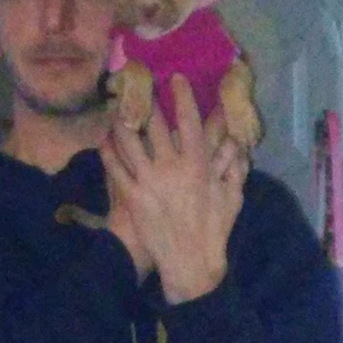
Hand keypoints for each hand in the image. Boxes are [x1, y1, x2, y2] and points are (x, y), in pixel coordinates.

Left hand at [101, 74, 247, 303]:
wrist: (189, 264)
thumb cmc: (214, 231)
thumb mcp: (232, 198)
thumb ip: (234, 169)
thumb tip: (238, 146)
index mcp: (198, 164)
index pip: (189, 121)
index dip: (182, 97)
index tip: (175, 79)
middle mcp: (171, 167)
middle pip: (155, 125)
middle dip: (147, 101)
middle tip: (139, 85)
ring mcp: (148, 181)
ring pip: (130, 142)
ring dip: (122, 121)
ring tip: (117, 107)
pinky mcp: (132, 197)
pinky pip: (115, 167)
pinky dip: (108, 151)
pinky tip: (104, 139)